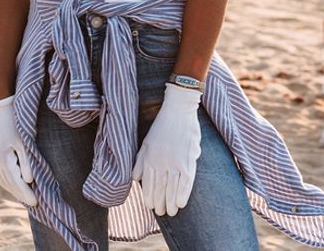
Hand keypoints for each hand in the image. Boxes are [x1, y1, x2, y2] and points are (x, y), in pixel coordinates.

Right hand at [0, 96, 36, 205]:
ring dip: (13, 189)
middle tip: (33, 203)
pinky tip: (14, 184)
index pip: (16, 182)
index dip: (26, 193)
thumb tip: (29, 181)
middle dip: (20, 194)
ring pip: (2, 179)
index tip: (36, 202)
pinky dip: (7, 181)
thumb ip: (27, 161)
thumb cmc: (16, 122)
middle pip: (8, 183)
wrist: (0, 107)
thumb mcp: (24, 141)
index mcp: (2, 158)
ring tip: (25, 197)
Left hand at [132, 84, 201, 215]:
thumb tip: (135, 179)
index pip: (148, 185)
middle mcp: (160, 164)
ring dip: (171, 202)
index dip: (149, 198)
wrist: (178, 110)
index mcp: (149, 160)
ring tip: (173, 211)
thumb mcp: (145, 143)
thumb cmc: (162, 126)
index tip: (152, 206)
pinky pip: (186, 182)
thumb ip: (139, 162)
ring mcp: (175, 163)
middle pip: (160, 190)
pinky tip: (182, 203)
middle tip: (163, 212)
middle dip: (161, 203)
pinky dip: (183, 194)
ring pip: (172, 189)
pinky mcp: (187, 160)